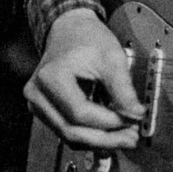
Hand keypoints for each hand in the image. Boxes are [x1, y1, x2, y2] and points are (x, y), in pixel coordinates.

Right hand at [25, 8, 144, 149]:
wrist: (68, 29)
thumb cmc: (87, 39)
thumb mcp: (111, 58)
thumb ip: (123, 89)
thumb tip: (135, 115)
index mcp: (50, 77)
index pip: (80, 112)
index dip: (109, 121)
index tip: (132, 119)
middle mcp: (37, 94)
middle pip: (71, 130)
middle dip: (106, 139)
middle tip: (131, 138)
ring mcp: (37, 104)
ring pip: (68, 136)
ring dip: (99, 142)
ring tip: (124, 137)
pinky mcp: (43, 110)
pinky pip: (66, 131)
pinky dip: (89, 137)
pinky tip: (109, 134)